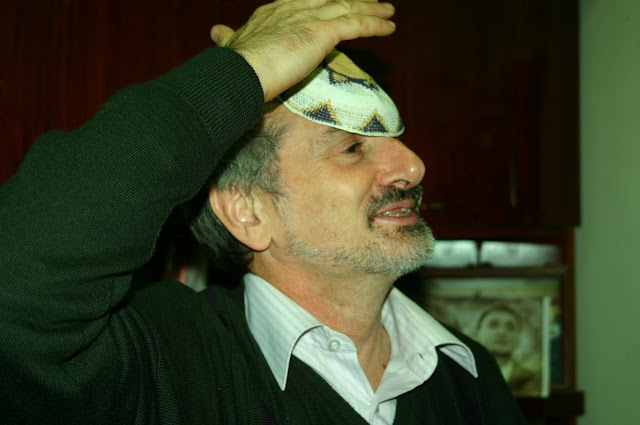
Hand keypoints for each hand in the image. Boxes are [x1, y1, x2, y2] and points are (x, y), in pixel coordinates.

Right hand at [210, 0, 395, 101]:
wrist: (239, 71)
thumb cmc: (234, 65)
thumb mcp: (230, 45)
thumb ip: (229, 37)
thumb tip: (216, 31)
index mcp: (275, 11)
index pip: (306, 1)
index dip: (324, 1)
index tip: (337, 3)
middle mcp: (294, 8)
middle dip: (353, 0)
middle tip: (372, 2)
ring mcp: (309, 18)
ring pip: (348, 8)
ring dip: (371, 10)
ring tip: (388, 11)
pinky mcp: (322, 32)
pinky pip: (356, 25)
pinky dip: (375, 25)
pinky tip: (390, 27)